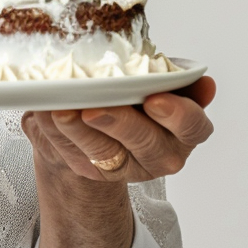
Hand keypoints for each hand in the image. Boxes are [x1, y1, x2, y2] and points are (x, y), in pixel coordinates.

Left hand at [22, 76, 215, 182]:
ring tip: (60, 111)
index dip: (177, 115)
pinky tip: (43, 112)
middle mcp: (158, 155)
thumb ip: (177, 78)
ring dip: (79, 133)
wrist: (104, 115)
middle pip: (146, 144)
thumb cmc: (138, 90)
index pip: (192, 127)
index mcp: (183, 131)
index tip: (155, 99)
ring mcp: (123, 166)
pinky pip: (70, 154)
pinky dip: (54, 133)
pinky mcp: (90, 170)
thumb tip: (204, 83)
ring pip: (104, 155)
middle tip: (95, 108)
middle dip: (120, 125)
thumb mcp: (159, 78)